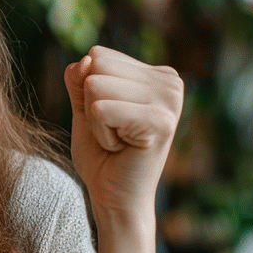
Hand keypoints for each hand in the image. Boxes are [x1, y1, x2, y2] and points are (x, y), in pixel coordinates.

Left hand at [63, 46, 182, 219]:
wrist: (114, 198)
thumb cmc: (102, 154)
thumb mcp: (85, 107)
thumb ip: (81, 78)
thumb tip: (86, 59)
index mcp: (157, 74)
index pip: (99, 55)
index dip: (90, 91)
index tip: (111, 119)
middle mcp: (171, 81)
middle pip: (97, 65)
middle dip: (92, 104)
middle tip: (114, 131)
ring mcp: (170, 101)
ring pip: (95, 86)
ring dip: (96, 120)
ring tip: (119, 139)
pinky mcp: (160, 122)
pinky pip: (100, 110)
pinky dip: (100, 133)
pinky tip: (122, 147)